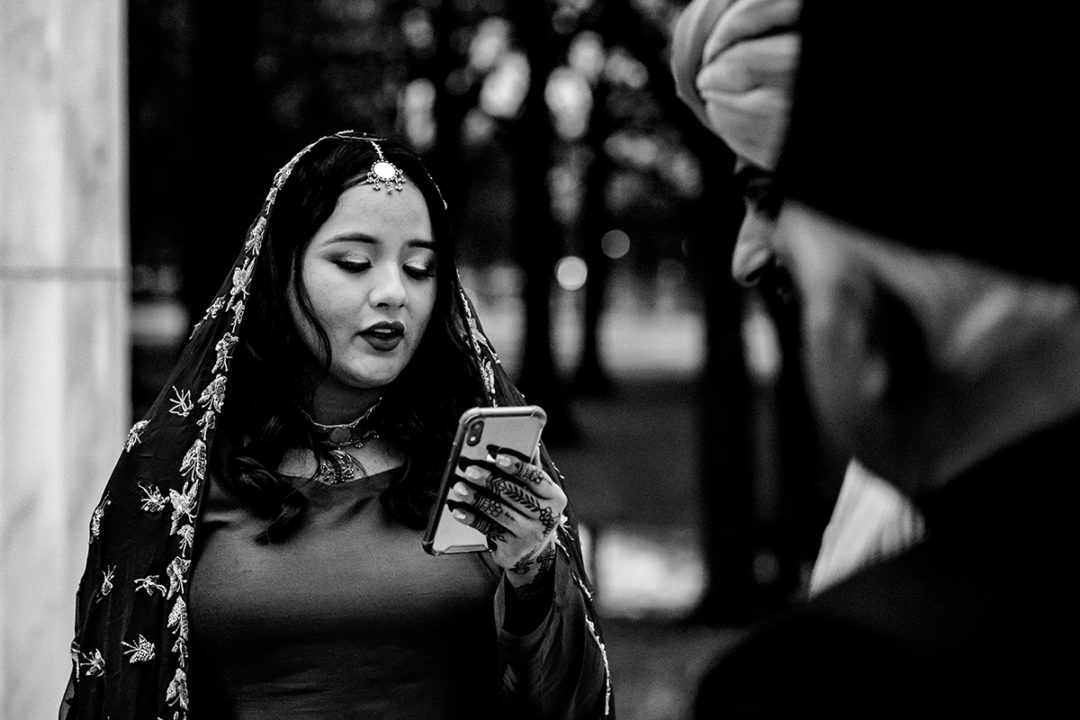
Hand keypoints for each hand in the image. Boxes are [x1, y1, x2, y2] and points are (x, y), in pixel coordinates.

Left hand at [447, 450, 567, 589]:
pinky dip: (472, 519)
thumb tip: (531, 437)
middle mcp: (546, 516)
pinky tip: (458, 510)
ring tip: (459, 487)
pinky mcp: (513, 548)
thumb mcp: (538, 492)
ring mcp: (530, 534)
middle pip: (514, 493)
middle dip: (490, 480)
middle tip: (470, 469)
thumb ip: (531, 466)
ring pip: (499, 512)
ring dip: (477, 498)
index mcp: (555, 497)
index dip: (517, 466)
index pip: (537, 477)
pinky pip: (488, 530)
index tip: (498, 456)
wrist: (532, 552)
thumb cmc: (531, 510)